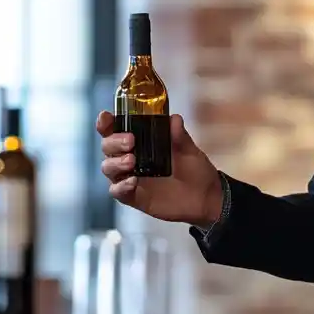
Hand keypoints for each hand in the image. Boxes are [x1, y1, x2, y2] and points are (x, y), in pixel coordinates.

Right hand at [97, 110, 223, 227]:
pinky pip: (117, 191)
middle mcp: (130, 158)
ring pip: (108, 168)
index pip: (116, 130)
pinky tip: (133, 181)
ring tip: (131, 161)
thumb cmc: (195, 170)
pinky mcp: (133, 196)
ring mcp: (130, 177)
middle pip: (108, 147)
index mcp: (140, 142)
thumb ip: (179, 136)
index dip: (106, 123)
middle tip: (131, 141)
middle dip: (114, 141)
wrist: (207, 197)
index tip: (107, 117)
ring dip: (116, 162)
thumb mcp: (189, 151)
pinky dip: (121, 186)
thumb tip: (174, 119)